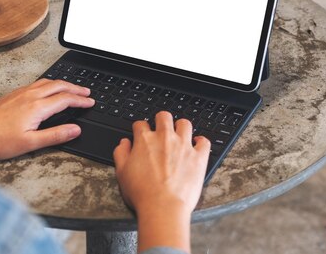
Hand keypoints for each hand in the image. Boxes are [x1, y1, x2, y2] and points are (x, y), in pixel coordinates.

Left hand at [0, 79, 93, 158]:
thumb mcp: (30, 143)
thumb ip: (55, 135)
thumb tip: (75, 129)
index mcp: (37, 107)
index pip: (65, 99)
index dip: (80, 100)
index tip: (91, 102)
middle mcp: (29, 96)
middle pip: (58, 86)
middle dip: (75, 88)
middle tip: (87, 92)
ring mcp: (19, 93)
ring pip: (47, 82)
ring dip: (62, 84)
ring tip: (71, 88)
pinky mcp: (11, 95)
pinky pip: (36, 84)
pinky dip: (49, 84)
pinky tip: (47, 90)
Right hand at [113, 111, 209, 252]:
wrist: (163, 207)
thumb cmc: (142, 193)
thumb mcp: (121, 173)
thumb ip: (121, 153)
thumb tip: (124, 143)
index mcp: (145, 140)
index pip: (140, 124)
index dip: (139, 128)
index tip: (141, 133)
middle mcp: (165, 138)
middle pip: (164, 116)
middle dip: (161, 120)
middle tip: (161, 128)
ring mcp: (183, 146)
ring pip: (185, 124)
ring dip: (181, 127)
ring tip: (179, 134)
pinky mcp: (198, 157)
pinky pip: (204, 142)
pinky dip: (201, 142)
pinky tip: (197, 145)